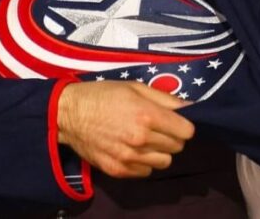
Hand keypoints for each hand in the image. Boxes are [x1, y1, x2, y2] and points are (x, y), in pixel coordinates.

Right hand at [57, 80, 194, 177]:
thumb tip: (190, 107)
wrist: (69, 114)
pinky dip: (144, 163)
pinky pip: (146, 172)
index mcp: (146, 115)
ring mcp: (129, 157)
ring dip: (159, 152)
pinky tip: (133, 150)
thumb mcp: (134, 87)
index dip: (183, 125)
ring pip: (164, 162)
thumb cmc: (103, 95)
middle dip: (172, 137)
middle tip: (158, 128)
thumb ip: (165, 98)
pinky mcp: (118, 170)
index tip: (175, 122)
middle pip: (177, 147)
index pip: (186, 131)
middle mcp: (140, 139)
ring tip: (146, 141)